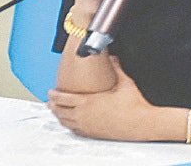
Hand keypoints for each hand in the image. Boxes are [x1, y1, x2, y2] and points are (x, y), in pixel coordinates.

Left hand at [48, 57, 170, 140]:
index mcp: (88, 102)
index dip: (54, 95)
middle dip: (52, 105)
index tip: (51, 91)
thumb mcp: (125, 83)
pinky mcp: (93, 133)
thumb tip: (113, 58)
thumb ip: (117, 69)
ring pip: (65, 122)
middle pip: (60, 111)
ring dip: (58, 116)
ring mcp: (87, 126)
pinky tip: (70, 123)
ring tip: (56, 112)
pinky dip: (68, 125)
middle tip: (50, 101)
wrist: (140, 123)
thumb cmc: (134, 104)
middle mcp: (84, 115)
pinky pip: (74, 130)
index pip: (63, 98)